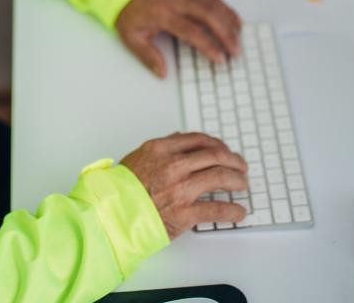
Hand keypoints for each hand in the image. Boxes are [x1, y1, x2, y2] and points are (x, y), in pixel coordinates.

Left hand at [116, 0, 241, 77]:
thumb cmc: (130, 12)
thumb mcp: (131, 37)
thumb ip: (148, 56)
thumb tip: (162, 73)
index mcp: (163, 14)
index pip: (192, 30)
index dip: (209, 45)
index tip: (220, 58)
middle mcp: (177, 1)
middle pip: (210, 15)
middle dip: (226, 34)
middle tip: (236, 51)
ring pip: (214, 5)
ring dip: (229, 21)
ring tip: (238, 39)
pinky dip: (226, 10)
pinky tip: (233, 21)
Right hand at [120, 132, 247, 238]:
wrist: (111, 213)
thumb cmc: (122, 189)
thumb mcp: (139, 157)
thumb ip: (162, 147)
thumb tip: (181, 140)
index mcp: (162, 149)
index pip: (199, 140)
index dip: (217, 144)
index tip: (224, 150)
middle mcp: (174, 165)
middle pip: (215, 156)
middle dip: (233, 160)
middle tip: (240, 166)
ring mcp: (181, 188)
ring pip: (220, 177)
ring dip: (236, 180)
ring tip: (241, 184)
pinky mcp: (184, 212)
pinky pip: (216, 209)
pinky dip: (232, 211)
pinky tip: (238, 212)